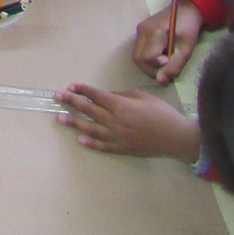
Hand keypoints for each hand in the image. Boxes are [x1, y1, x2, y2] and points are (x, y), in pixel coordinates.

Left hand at [55, 83, 200, 162]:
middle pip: (89, 110)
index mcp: (121, 105)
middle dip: (71, 102)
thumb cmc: (161, 113)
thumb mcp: (141, 96)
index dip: (82, 89)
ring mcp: (118, 137)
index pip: (96, 95)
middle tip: (56, 96)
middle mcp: (116, 121)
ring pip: (91, 129)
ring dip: (74, 123)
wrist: (176, 137)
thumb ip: (121, 96)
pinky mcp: (123, 149)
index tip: (71, 85)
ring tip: (60, 118)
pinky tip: (80, 140)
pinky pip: (103, 146)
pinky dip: (91, 143)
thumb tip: (105, 96)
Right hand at [132, 0, 202, 82]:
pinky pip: (139, 49)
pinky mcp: (141, 30)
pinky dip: (147, 58)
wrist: (187, 8)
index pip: (147, 58)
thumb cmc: (189, 28)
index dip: (158, 66)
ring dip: (148, 65)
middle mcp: (142, 30)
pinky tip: (160, 55)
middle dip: (150, 70)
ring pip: (136, 55)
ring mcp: (139, 29)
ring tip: (164, 63)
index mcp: (154, 32)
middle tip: (166, 70)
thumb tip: (160, 81)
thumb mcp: (186, 49)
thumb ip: (174, 66)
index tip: (171, 62)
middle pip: (137, 58)